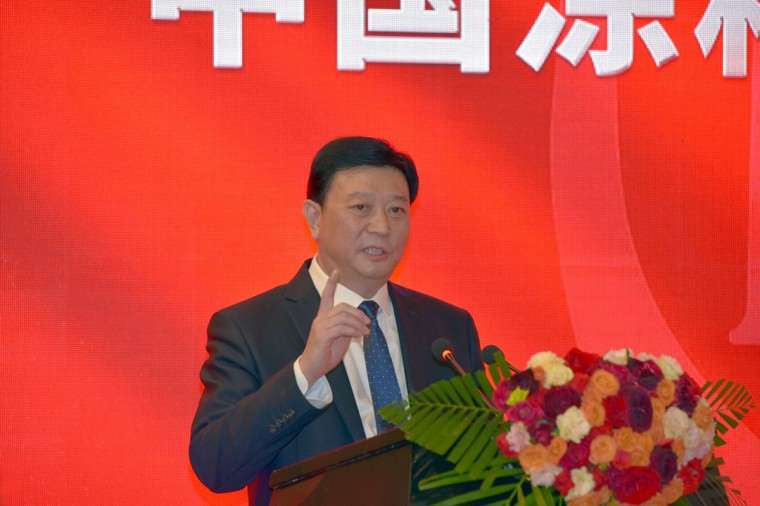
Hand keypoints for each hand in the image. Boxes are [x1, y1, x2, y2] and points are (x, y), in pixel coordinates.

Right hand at [300, 269, 370, 386]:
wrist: (312, 368)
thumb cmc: (326, 353)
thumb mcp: (340, 338)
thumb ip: (347, 328)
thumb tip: (361, 324)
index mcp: (323, 317)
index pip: (326, 296)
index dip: (331, 283)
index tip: (336, 272)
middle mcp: (320, 319)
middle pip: (342, 307)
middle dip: (358, 313)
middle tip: (368, 323)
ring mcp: (320, 326)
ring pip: (343, 316)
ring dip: (358, 323)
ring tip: (366, 331)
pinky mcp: (322, 336)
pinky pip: (341, 327)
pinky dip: (354, 330)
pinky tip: (359, 335)